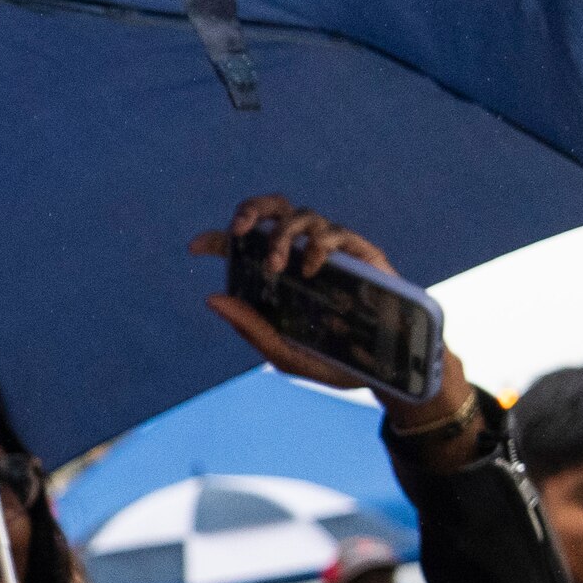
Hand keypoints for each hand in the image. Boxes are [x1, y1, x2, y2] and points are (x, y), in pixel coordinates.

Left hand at [193, 193, 474, 430]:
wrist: (387, 372)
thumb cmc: (333, 360)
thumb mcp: (284, 351)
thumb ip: (251, 327)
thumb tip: (212, 299)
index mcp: (279, 275)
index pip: (245, 246)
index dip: (218, 239)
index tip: (195, 247)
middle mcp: (302, 254)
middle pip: (274, 210)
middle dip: (252, 210)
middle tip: (240, 230)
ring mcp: (333, 251)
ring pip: (302, 216)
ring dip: (282, 234)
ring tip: (275, 266)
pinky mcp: (362, 254)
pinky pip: (336, 233)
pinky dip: (318, 245)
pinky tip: (309, 269)